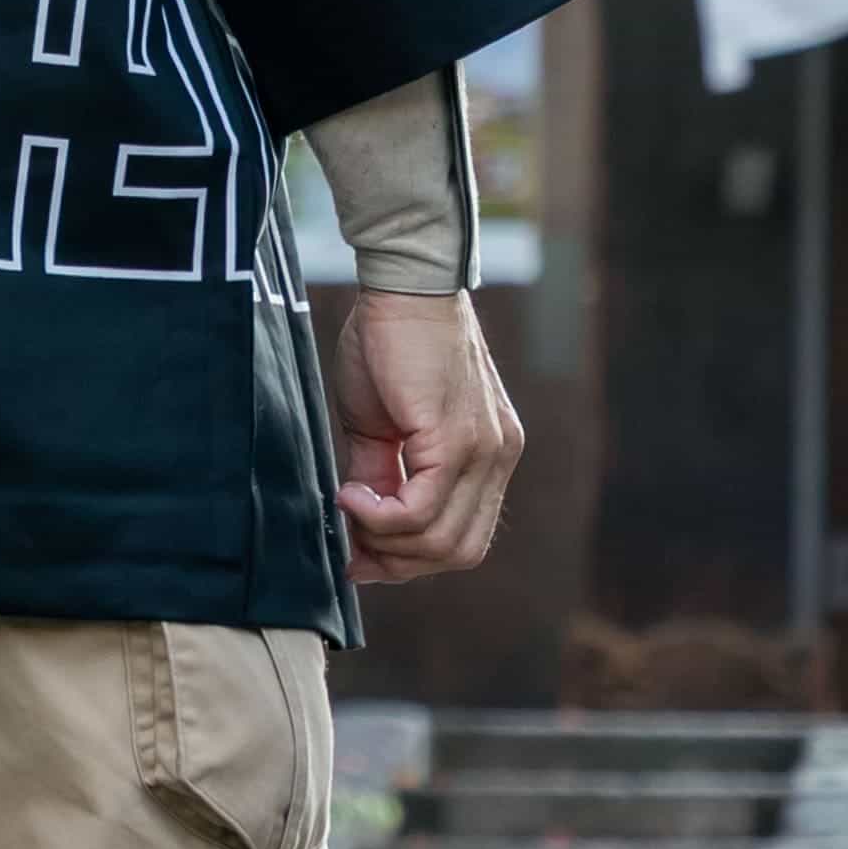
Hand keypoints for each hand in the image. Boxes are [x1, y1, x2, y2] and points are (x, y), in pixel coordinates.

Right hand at [319, 289, 522, 584]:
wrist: (404, 287)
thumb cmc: (390, 344)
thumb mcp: (381, 426)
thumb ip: (382, 477)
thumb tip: (359, 530)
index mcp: (488, 456)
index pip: (464, 537)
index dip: (411, 559)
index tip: (362, 555)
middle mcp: (498, 458)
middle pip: (458, 552)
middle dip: (398, 561)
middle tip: (353, 541)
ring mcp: (484, 451)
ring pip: (442, 540)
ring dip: (385, 539)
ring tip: (349, 506)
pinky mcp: (457, 439)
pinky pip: (422, 509)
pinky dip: (380, 517)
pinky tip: (352, 494)